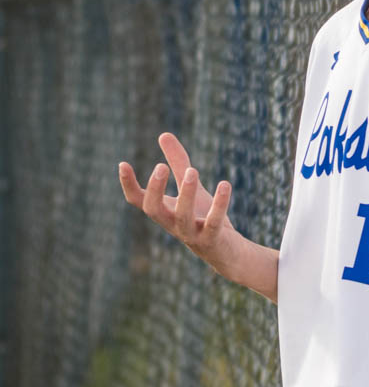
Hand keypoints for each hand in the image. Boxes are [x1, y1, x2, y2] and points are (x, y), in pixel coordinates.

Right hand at [118, 132, 237, 278]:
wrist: (228, 252)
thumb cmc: (203, 217)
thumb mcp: (190, 187)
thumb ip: (178, 163)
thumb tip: (163, 134)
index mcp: (164, 211)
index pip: (138, 200)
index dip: (128, 185)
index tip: (122, 164)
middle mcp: (172, 224)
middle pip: (154, 210)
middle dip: (155, 189)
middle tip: (160, 166)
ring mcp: (191, 234)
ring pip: (183, 217)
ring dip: (187, 194)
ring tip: (193, 171)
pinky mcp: (212, 239)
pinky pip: (213, 222)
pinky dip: (219, 204)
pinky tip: (224, 185)